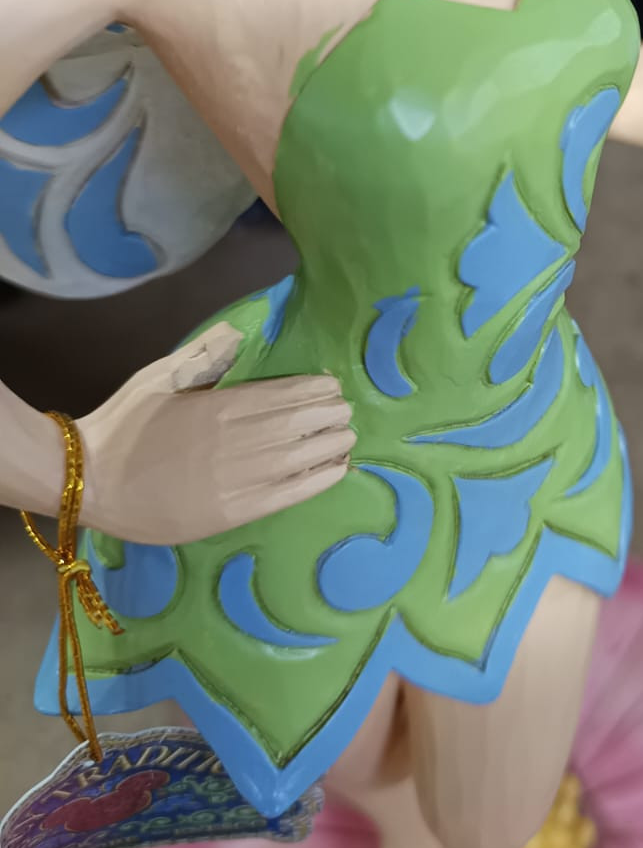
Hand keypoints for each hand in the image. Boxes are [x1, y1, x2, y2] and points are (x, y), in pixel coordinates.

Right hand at [78, 323, 354, 543]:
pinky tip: (338, 470)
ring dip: (331, 446)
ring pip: (299, 459)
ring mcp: (236, 482)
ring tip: (348, 437)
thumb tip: (242, 334)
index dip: (315, 391)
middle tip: (346, 411)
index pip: (284, 395)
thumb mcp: (161, 375)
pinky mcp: (231, 514)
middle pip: (299, 425)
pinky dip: (317, 481)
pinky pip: (287, 495)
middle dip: (330, 416)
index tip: (333, 387)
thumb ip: (205, 354)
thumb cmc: (125, 424)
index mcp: (221, 406)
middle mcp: (237, 443)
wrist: (89, 481)